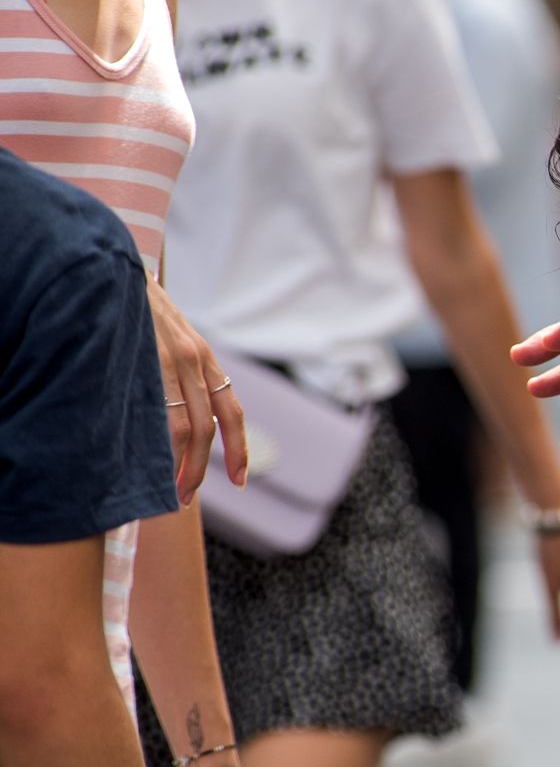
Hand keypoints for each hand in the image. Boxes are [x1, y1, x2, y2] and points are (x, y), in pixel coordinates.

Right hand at [146, 281, 248, 501]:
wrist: (114, 270)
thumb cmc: (138, 311)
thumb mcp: (170, 338)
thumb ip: (179, 371)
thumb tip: (174, 414)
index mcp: (206, 358)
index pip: (231, 411)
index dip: (238, 448)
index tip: (238, 478)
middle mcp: (197, 360)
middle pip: (211, 427)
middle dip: (205, 467)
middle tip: (188, 496)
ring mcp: (174, 360)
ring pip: (188, 426)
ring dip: (183, 465)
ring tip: (173, 491)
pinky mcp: (149, 359)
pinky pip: (160, 412)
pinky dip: (160, 444)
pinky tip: (151, 463)